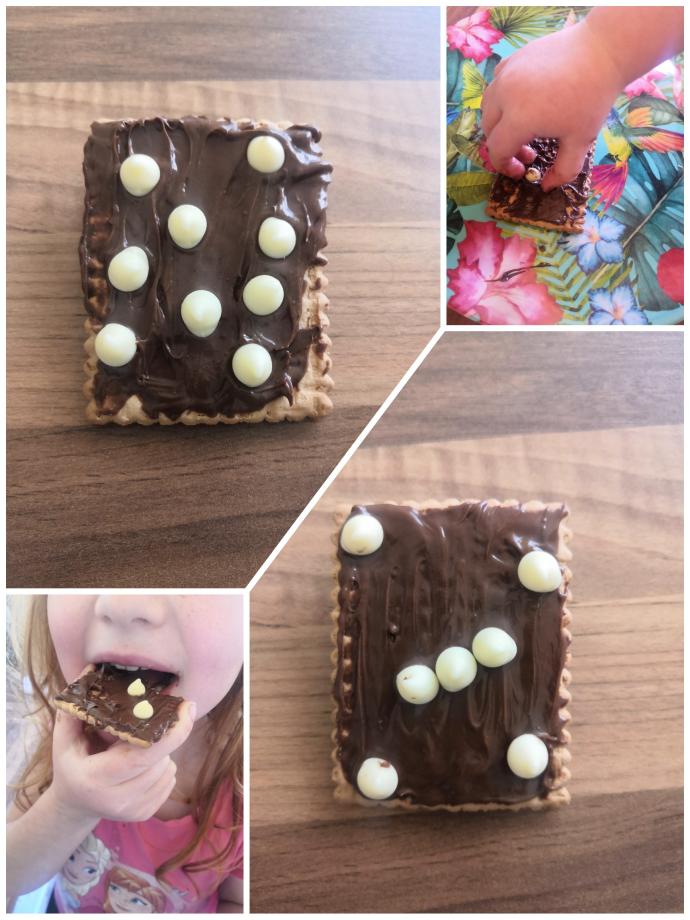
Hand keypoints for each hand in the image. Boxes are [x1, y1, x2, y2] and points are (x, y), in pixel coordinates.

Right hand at [51, 699, 195, 823]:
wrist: (74, 804)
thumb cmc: (72, 763)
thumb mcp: (65, 737)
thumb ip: (77, 707)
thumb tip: (91, 670)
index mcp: (95, 778)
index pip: (142, 755)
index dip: (171, 733)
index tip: (188, 707)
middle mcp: (114, 800)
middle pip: (160, 761)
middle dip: (167, 737)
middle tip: (165, 719)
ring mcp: (131, 811)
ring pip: (168, 770)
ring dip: (164, 753)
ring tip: (142, 746)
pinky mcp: (144, 815)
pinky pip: (170, 782)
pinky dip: (164, 767)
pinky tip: (144, 764)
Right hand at [481, 20, 622, 189]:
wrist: (602, 50)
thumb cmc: (592, 98)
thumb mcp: (581, 141)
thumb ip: (562, 171)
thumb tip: (546, 187)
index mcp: (519, 118)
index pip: (497, 150)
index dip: (505, 166)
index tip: (520, 171)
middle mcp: (505, 95)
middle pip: (489, 129)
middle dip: (503, 146)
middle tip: (527, 152)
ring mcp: (507, 73)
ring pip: (488, 106)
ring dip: (498, 123)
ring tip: (522, 127)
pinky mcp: (513, 59)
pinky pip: (496, 84)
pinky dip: (502, 99)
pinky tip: (523, 102)